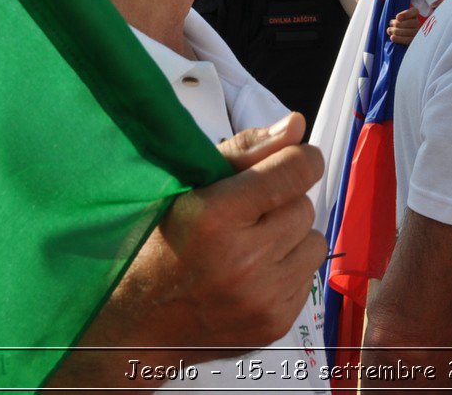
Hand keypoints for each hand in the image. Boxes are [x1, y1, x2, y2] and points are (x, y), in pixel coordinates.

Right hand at [65, 114, 327, 370]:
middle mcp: (242, 260)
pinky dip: (287, 271)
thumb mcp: (189, 185)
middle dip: (283, 204)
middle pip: (305, 206)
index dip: (300, 158)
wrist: (137, 323)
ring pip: (314, 242)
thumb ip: (246, 150)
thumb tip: (297, 126)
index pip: (296, 171)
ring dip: (290, 239)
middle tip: (247, 217)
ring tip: (251, 246)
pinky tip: (253, 276)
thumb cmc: (160, 243)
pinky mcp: (274, 324)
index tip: (291, 161)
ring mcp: (260, 299)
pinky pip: (307, 278)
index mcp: (214, 216)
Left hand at [387, 7, 421, 44]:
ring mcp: (417, 32)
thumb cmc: (397, 24)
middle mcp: (418, 22)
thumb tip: (398, 18)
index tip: (397, 17)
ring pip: (408, 32)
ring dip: (396, 31)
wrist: (398, 34)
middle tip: (390, 26)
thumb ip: (399, 16)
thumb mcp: (397, 18)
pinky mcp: (414, 40)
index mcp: (414, 13)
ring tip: (389, 31)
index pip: (414, 11)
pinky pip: (408, 40)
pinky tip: (392, 37)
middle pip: (410, 23)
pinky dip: (399, 39)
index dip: (405, 14)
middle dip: (398, 24)